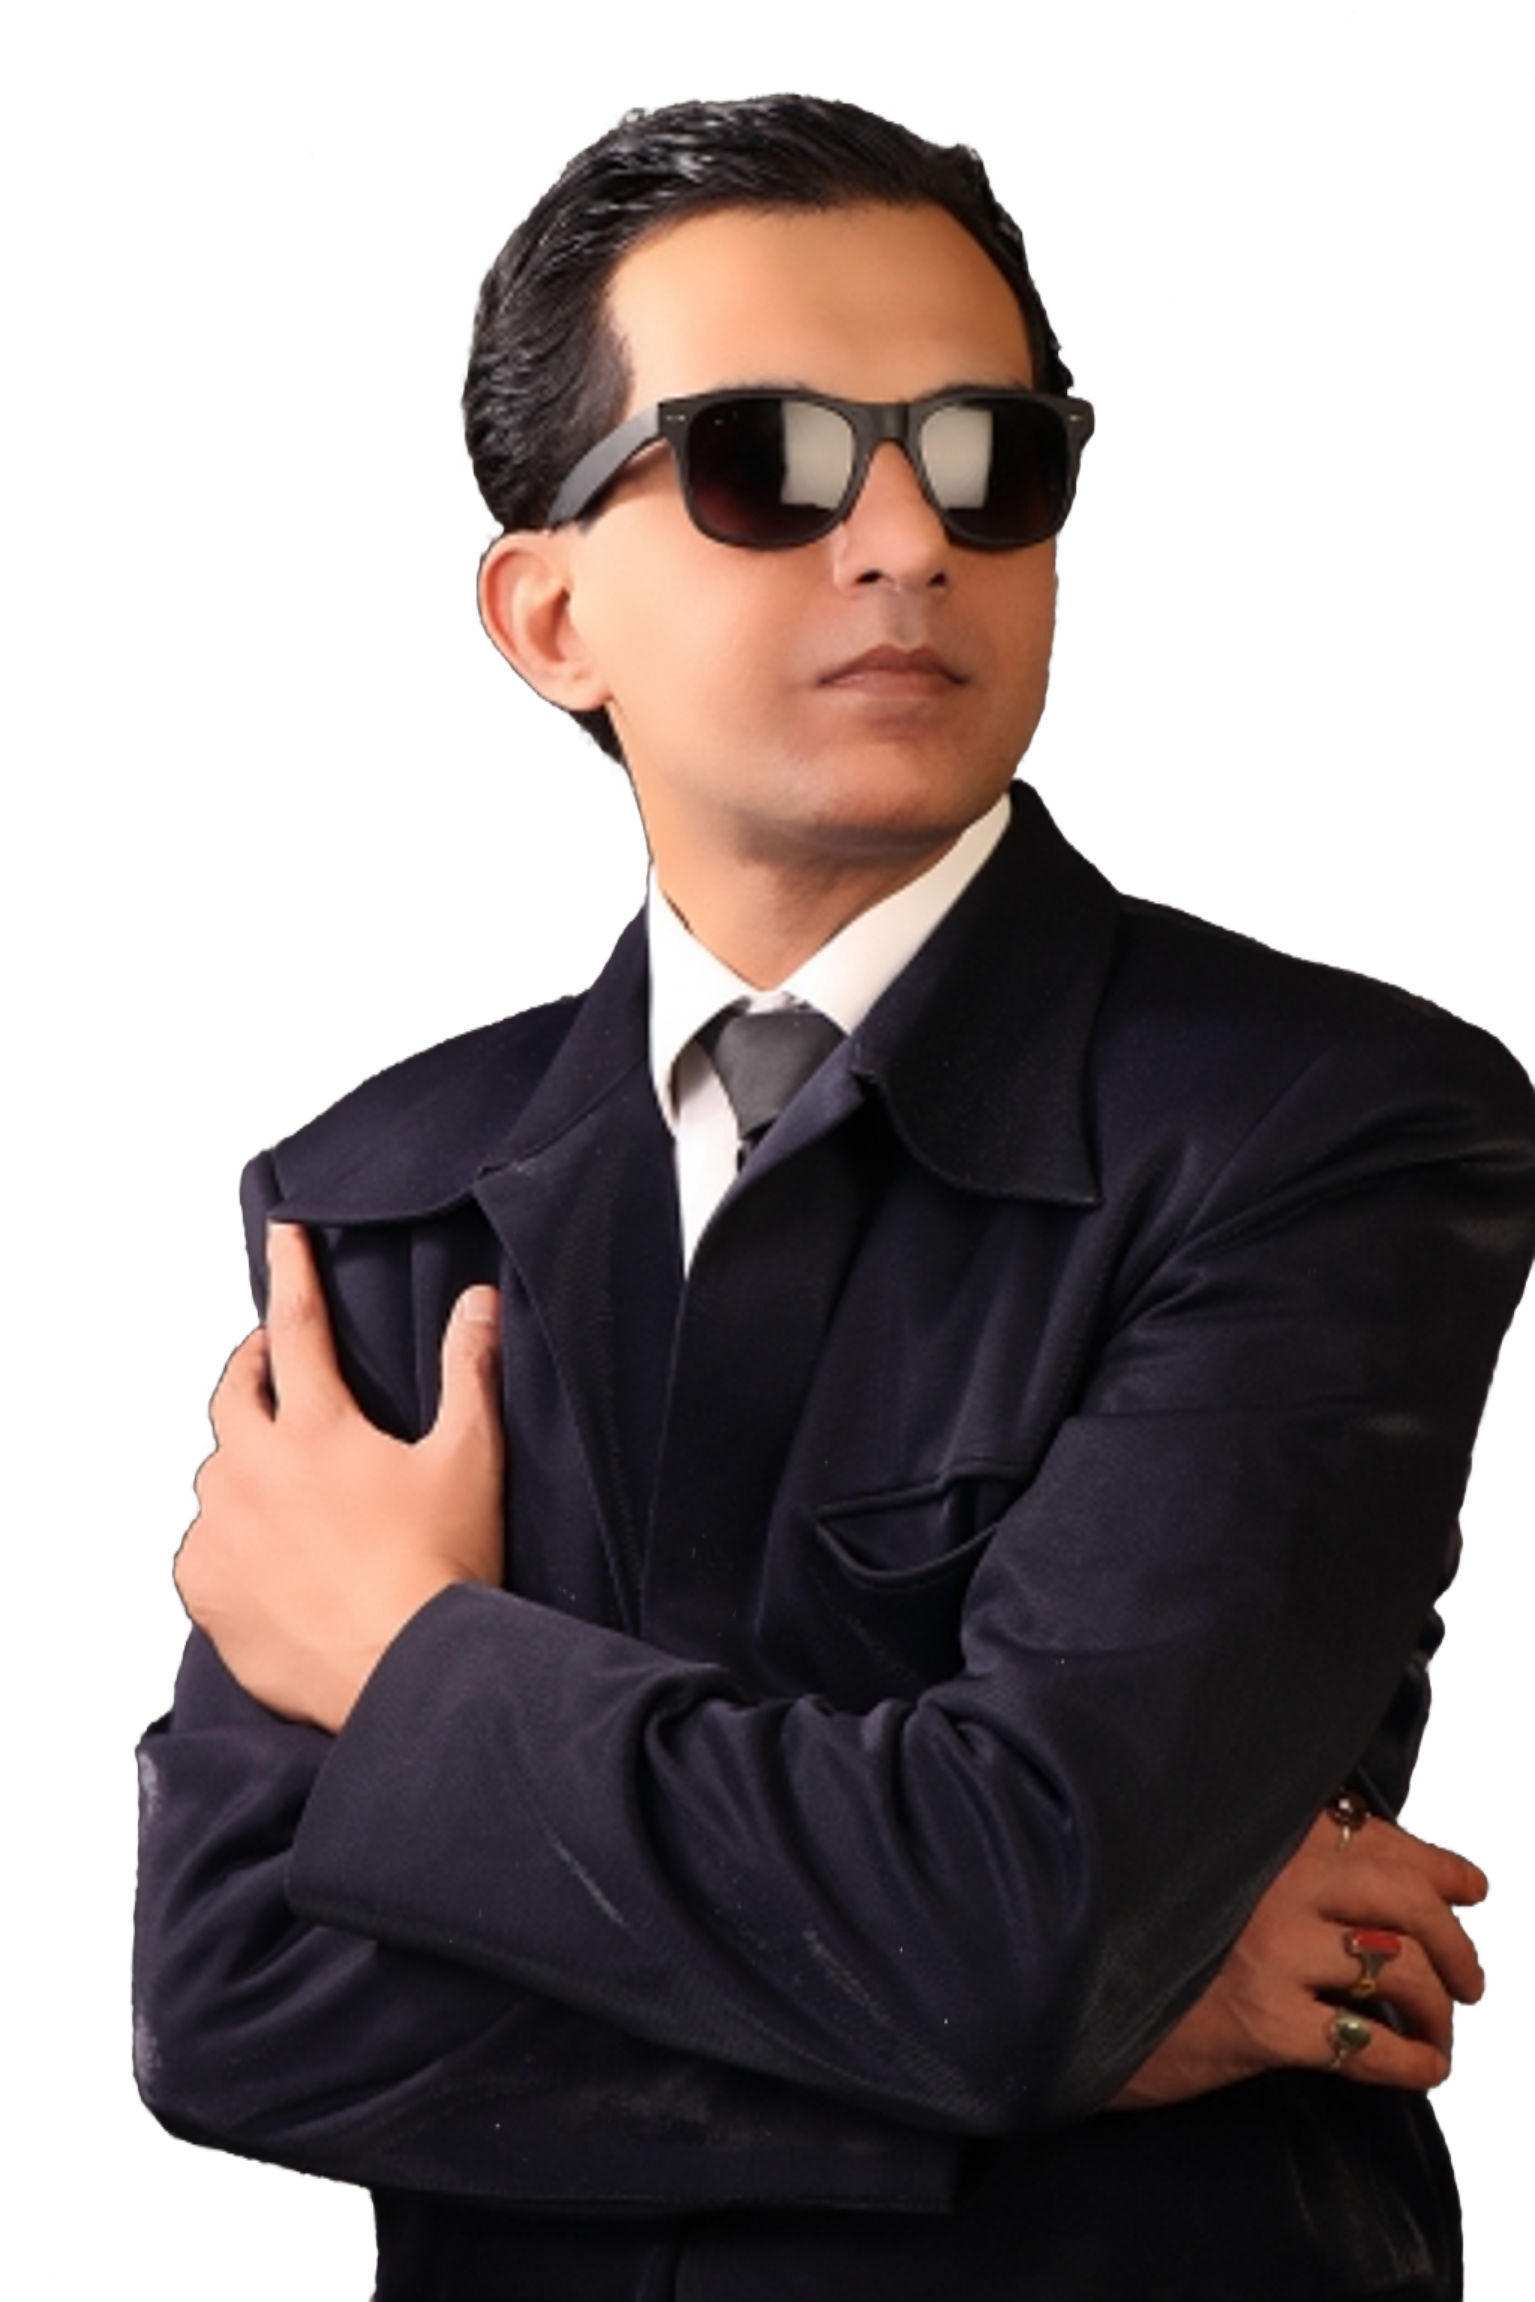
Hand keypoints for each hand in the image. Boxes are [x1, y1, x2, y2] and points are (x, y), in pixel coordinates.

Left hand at [175, 1222, 503, 1732]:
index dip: (291, 1271)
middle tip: (275, 1365)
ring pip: (219, 1473)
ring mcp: (221, 1532)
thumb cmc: (440, 1572)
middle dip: (254, 1367)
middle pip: (235, 1392)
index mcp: (317, 1429)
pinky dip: (231, 1536)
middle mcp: (254, 1472)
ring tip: (288, 1484)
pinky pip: (205, 1544)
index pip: (296, 1326)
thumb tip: (479, 1304)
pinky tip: (271, 1553)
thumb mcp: (471, 1459)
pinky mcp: (206, 1589)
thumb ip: (470, 1373)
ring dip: (247, 1462)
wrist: (405, 1674)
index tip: (283, 1236)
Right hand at [1111, 1812, 1486, 2106]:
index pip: (1380, 1838)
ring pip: (1399, 1969)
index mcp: (1264, 1834)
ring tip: (1437, 2030)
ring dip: (1438, 2007)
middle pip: (1406, 1899)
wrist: (1069, 1998)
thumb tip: (1388, 1875)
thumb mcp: (1212, 1875)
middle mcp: (1272, 1879)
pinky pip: (1369, 2047)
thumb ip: (1282, 1859)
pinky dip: (1413, 2062)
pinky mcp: (1261, 2022)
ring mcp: (1268, 1950)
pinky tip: (1420, 2068)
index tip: (1469, 1886)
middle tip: (1469, 1979)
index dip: (1438, 1867)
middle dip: (1455, 1943)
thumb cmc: (1141, 1935)